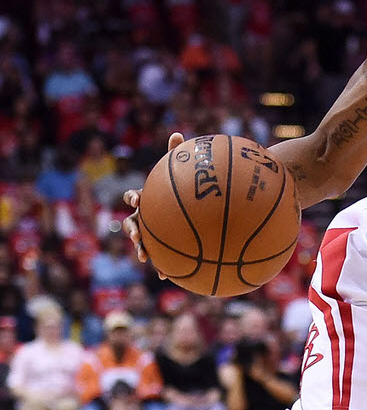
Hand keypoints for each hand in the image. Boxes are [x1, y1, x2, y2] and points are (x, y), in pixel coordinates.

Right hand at [123, 132, 185, 275]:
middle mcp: (145, 217)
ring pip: (142, 243)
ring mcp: (152, 233)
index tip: (139, 198)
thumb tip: (177, 133)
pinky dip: (161, 267)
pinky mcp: (162, 248)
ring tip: (145, 257)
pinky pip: (160, 258)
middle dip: (133, 229)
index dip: (134, 197)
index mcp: (147, 200)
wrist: (191, 212)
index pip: (135, 197)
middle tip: (137, 233)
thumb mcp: (180, 172)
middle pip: (132, 223)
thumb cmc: (183, 189)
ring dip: (141, 249)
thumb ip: (176, 155)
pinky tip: (165, 276)